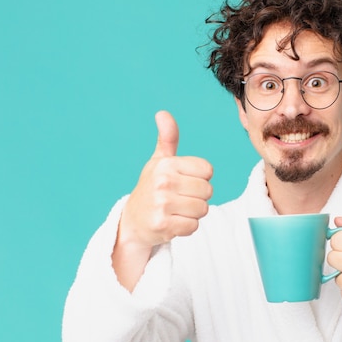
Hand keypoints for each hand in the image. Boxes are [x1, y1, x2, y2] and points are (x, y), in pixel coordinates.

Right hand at [119, 111, 213, 247]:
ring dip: (193, 213)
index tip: (184, 182)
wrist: (133, 221)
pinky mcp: (164, 225)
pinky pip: (194, 226)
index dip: (200, 178)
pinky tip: (173, 222)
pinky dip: (187, 227)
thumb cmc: (151, 188)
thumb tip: (163, 113)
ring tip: (176, 210)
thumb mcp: (159, 161)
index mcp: (166, 164)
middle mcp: (163, 182)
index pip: (207, 170)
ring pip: (203, 209)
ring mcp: (162, 204)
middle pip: (208, 191)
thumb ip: (167, 138)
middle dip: (198, 197)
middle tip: (180, 199)